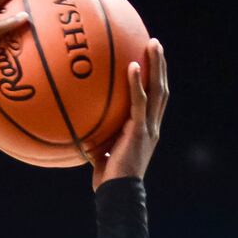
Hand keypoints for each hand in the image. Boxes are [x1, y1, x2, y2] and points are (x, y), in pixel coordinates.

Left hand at [91, 39, 167, 189]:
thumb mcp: (101, 152)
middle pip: (161, 89)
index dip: (156, 80)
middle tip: (155, 43)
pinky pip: (139, 102)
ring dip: (156, 65)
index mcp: (146, 130)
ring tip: (152, 44)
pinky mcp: (139, 131)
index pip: (155, 100)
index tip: (151, 60)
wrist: (117, 193)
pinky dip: (137, 83)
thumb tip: (76, 127)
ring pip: (157, 90)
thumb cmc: (107, 179)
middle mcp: (152, 126)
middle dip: (161, 66)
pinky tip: (133, 65)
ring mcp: (149, 127)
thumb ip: (95, 138)